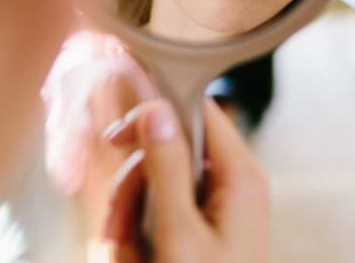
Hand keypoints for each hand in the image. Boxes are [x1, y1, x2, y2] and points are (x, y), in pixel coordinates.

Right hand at [102, 98, 269, 262]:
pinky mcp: (201, 229)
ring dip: (127, 221)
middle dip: (133, 190)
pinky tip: (131, 262)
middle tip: (117, 233)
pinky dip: (136, 237)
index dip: (153, 113)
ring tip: (126, 261)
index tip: (115, 137)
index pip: (197, 110)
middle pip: (166, 150)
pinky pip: (157, 215)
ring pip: (153, 186)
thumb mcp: (177, 234)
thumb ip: (166, 168)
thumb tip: (156, 106)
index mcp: (239, 175)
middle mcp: (231, 183)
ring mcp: (216, 207)